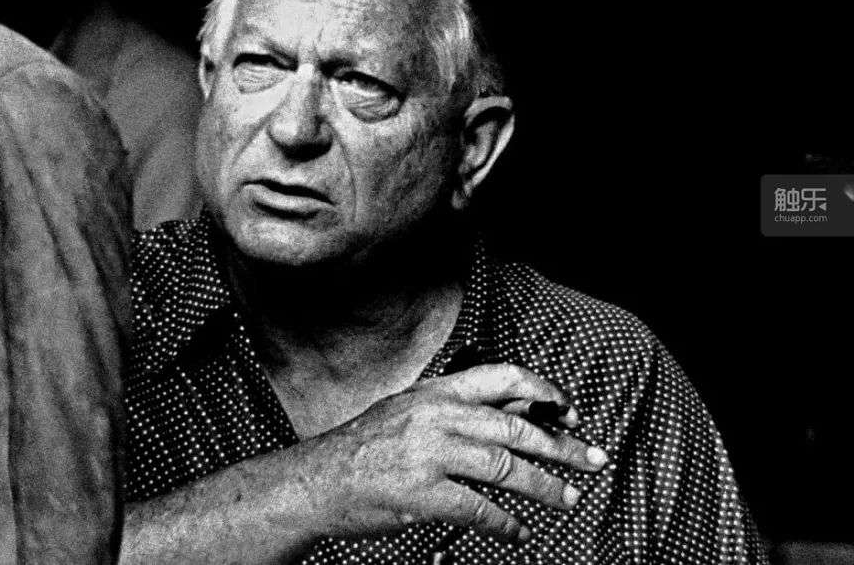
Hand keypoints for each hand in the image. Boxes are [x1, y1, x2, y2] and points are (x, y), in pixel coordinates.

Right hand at [295, 364, 607, 542]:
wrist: (318, 480)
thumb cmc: (365, 447)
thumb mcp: (409, 410)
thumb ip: (456, 409)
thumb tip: (515, 414)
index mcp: (435, 392)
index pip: (503, 379)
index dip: (545, 393)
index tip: (570, 412)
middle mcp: (436, 417)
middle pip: (515, 429)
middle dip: (562, 446)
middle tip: (595, 460)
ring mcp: (429, 455)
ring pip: (505, 469)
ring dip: (545, 487)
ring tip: (569, 498)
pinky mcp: (422, 495)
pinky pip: (479, 510)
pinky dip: (506, 525)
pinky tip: (520, 534)